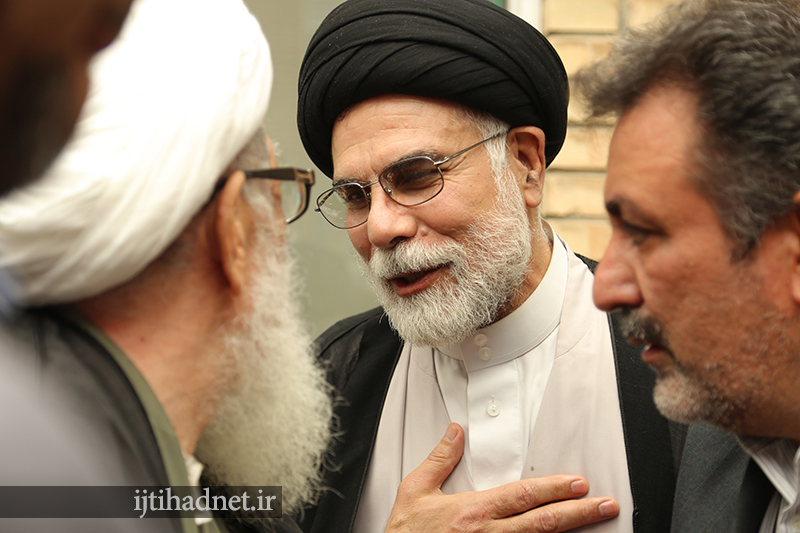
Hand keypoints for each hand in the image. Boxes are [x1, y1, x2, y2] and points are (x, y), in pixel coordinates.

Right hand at [384, 423, 618, 532]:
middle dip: (577, 513)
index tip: (578, 483)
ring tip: (596, 523)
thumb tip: (455, 433)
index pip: (522, 496)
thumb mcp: (416, 491)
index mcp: (473, 512)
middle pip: (542, 523)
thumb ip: (439, 460)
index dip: (553, 489)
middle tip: (604, 504)